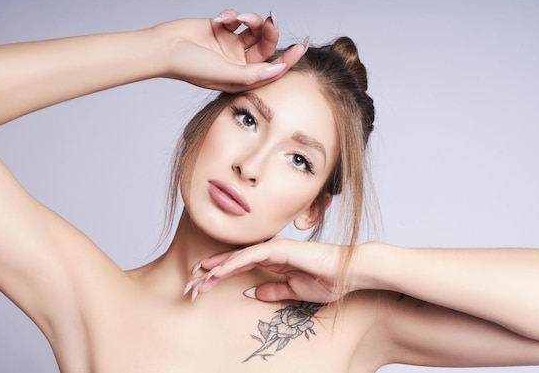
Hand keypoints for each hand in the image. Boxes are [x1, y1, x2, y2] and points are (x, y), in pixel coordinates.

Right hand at [153, 9, 307, 92]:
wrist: (165, 47)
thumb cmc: (191, 66)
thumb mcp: (226, 73)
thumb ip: (254, 74)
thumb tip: (279, 70)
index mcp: (242, 79)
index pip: (272, 69)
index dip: (289, 59)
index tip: (302, 46)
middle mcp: (239, 62)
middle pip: (266, 46)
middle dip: (269, 31)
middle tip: (271, 19)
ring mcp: (230, 45)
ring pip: (254, 29)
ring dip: (250, 19)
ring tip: (237, 17)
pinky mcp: (222, 29)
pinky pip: (238, 18)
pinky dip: (232, 14)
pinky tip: (220, 18)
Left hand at [185, 237, 347, 302]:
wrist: (350, 273)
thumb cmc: (328, 279)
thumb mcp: (293, 291)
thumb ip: (272, 290)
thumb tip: (250, 292)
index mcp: (272, 260)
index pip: (239, 266)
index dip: (218, 275)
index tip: (200, 286)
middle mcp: (269, 250)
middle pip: (232, 260)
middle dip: (209, 272)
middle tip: (189, 285)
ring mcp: (273, 248)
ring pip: (236, 257)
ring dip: (215, 269)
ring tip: (196, 280)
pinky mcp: (279, 249)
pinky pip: (250, 256)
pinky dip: (232, 263)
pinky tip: (217, 271)